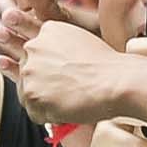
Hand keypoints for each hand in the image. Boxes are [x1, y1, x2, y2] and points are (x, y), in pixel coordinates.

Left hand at [0, 13, 131, 124]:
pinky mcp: (31, 92)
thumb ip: (60, 48)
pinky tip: (68, 108)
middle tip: (70, 89)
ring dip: (46, 101)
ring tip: (71, 98)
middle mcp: (33, 46)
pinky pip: (34, 112)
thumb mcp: (82, 43)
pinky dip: (49, 116)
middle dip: (44, 85)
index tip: (64, 75)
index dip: (50, 69)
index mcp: (48, 30)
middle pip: (28, 73)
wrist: (118, 82)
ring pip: (28, 93)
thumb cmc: (109, 67)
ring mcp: (29, 69)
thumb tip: (52, 66)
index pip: (35, 53)